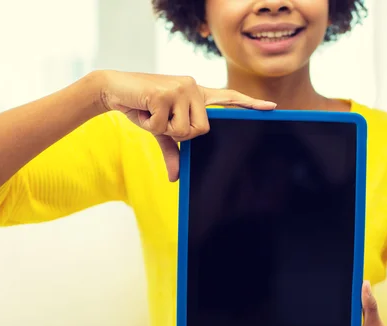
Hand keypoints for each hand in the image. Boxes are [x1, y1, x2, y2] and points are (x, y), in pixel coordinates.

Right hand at [98, 70, 275, 180]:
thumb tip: (176, 178)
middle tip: (161, 119)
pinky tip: (143, 108)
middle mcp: (194, 88)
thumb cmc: (143, 107)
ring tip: (151, 111)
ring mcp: (182, 88)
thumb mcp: (161, 130)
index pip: (229, 99)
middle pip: (202, 130)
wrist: (114, 87)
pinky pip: (164, 126)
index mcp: (198, 95)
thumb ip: (174, 151)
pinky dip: (149, 123)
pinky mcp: (166, 91)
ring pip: (184, 130)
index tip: (272, 108)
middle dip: (179, 133)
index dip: (250, 105)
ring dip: (162, 128)